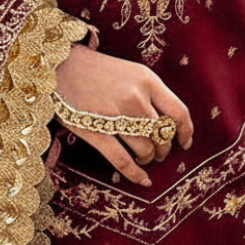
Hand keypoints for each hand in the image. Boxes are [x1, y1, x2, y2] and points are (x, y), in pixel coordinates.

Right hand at [55, 43, 193, 187]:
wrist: (59, 64)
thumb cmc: (96, 68)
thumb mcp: (130, 71)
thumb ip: (149, 92)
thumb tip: (166, 121)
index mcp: (147, 80)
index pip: (178, 112)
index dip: (185, 131)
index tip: (185, 142)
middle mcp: (135, 98)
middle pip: (162, 135)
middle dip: (163, 148)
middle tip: (158, 151)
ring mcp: (115, 116)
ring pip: (145, 149)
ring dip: (148, 158)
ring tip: (144, 157)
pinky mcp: (95, 132)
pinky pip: (122, 161)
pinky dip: (135, 174)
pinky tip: (142, 180)